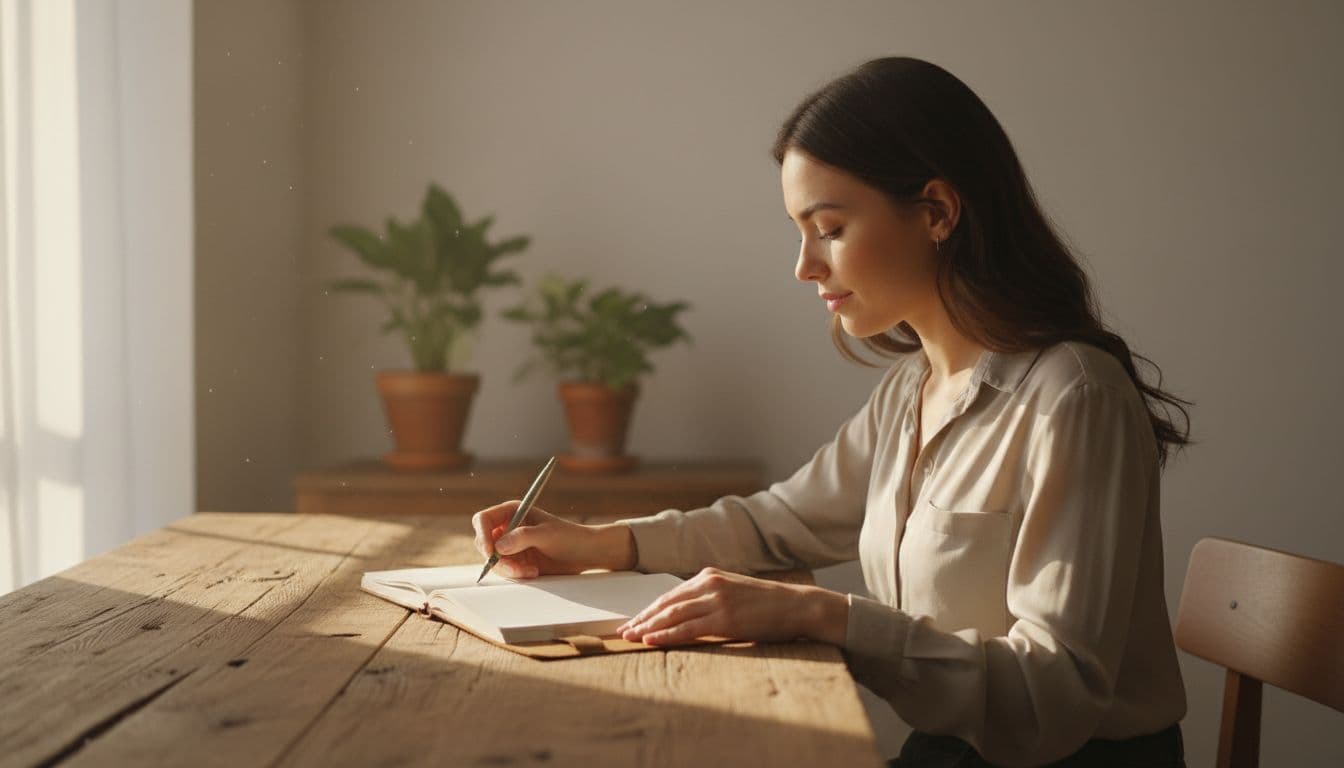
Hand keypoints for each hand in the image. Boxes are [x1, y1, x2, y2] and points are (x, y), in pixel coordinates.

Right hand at [470, 499, 633, 578]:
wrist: (585, 553)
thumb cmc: (569, 537)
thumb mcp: (546, 534)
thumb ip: (522, 537)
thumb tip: (498, 546)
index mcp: (512, 511)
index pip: (483, 520)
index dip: (482, 535)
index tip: (491, 552)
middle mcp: (507, 527)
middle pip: (484, 543)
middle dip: (497, 559)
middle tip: (516, 569)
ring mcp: (510, 545)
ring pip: (493, 560)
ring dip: (509, 569)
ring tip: (531, 571)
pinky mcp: (516, 560)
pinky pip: (505, 570)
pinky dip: (515, 574)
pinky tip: (533, 572)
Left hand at [616, 567, 821, 646]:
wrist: (797, 605)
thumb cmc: (768, 604)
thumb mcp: (734, 592)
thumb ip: (710, 598)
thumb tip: (686, 615)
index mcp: (709, 575)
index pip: (670, 594)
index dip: (649, 609)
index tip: (634, 621)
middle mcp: (709, 583)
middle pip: (666, 603)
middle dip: (642, 618)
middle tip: (623, 631)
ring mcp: (716, 600)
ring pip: (672, 615)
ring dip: (647, 627)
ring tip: (630, 637)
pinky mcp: (724, 618)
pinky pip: (687, 628)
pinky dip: (666, 635)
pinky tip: (651, 640)